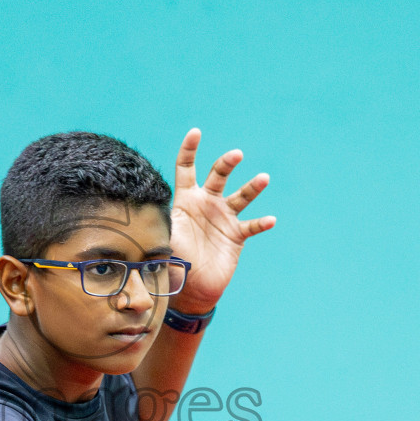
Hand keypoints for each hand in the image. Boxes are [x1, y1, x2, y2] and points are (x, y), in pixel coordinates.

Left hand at [168, 128, 276, 313]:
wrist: (190, 288)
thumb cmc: (171, 261)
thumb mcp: (163, 238)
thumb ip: (161, 222)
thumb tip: (149, 211)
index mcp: (185, 199)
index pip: (186, 168)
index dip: (189, 149)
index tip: (195, 132)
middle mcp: (206, 203)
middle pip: (218, 175)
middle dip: (227, 163)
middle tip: (236, 155)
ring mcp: (224, 218)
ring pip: (241, 196)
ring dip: (253, 187)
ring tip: (263, 179)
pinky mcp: (236, 236)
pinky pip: (252, 226)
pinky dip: (261, 223)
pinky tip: (270, 220)